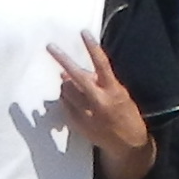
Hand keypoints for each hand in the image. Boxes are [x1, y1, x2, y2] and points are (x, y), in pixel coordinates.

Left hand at [49, 40, 152, 168]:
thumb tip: (76, 73)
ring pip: (67, 90)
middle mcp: (99, 101)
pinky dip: (66, 99)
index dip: (92, 47)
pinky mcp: (78, 124)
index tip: (84, 32)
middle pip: (76, 76)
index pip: (101, 64)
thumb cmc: (126, 115)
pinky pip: (65, 105)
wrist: (128, 145)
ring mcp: (86, 113)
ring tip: (69, 82)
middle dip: (62, 59)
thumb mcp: (119, 94)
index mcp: (113, 91)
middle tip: (50, 47)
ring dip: (66, 83)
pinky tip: (71, 100)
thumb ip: (100, 82)